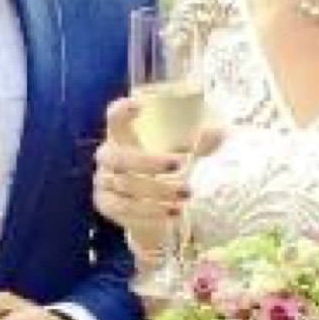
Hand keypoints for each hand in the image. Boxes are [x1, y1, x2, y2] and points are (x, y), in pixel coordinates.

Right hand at [90, 88, 222, 252]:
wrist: (152, 210)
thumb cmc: (168, 171)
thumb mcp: (185, 153)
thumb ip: (202, 142)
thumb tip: (215, 132)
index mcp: (124, 135)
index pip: (114, 116)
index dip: (123, 110)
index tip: (142, 106)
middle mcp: (108, 157)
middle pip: (119, 157)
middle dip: (150, 162)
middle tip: (182, 164)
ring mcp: (103, 182)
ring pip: (125, 187)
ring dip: (157, 192)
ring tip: (186, 196)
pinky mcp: (106, 206)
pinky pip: (125, 210)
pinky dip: (150, 212)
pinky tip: (172, 213)